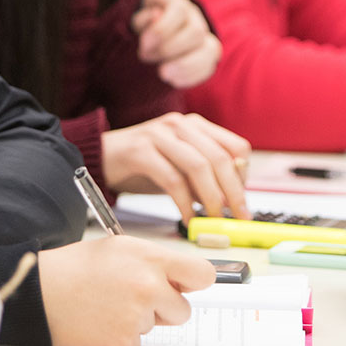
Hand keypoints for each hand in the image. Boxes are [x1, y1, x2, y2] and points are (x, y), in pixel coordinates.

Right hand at [38, 235, 216, 345]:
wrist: (40, 293)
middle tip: (135, 296)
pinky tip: (102, 321)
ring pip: (158, 326)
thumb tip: (184, 278)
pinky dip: (123, 335)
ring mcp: (137, 317)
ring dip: (141, 320)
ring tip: (110, 305)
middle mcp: (148, 286)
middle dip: (165, 306)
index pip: (202, 274)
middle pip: (183, 309)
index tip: (187, 284)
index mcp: (149, 258)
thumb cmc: (77, 268)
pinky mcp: (124, 342)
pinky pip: (138, 342)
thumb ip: (156, 260)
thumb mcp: (120, 247)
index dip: (195, 281)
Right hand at [101, 112, 250, 219]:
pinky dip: (184, 203)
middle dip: (233, 193)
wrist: (101, 158)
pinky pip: (172, 179)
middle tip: (237, 218)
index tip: (242, 203)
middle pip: (220, 158)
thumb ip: (205, 175)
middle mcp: (181, 125)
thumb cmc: (145, 165)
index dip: (244, 177)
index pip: (236, 147)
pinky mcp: (140, 151)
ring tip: (213, 220)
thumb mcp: (181, 165)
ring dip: (210, 198)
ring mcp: (160, 135)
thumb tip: (233, 198)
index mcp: (197, 126)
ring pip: (198, 167)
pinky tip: (187, 218)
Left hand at [132, 0, 221, 87]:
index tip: (143, 45)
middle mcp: (195, 17)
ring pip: (210, 50)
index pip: (179, 11)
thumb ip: (144, 19)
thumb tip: (155, 16)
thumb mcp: (139, 19)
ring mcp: (205, 36)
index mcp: (176, 2)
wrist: (152, 32)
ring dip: (184, 66)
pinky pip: (209, 67)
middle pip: (196, 32)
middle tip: (145, 57)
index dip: (162, 29)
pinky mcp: (207, 55)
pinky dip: (191, 76)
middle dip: (169, 49)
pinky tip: (173, 81)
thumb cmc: (145, 25)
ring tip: (162, 74)